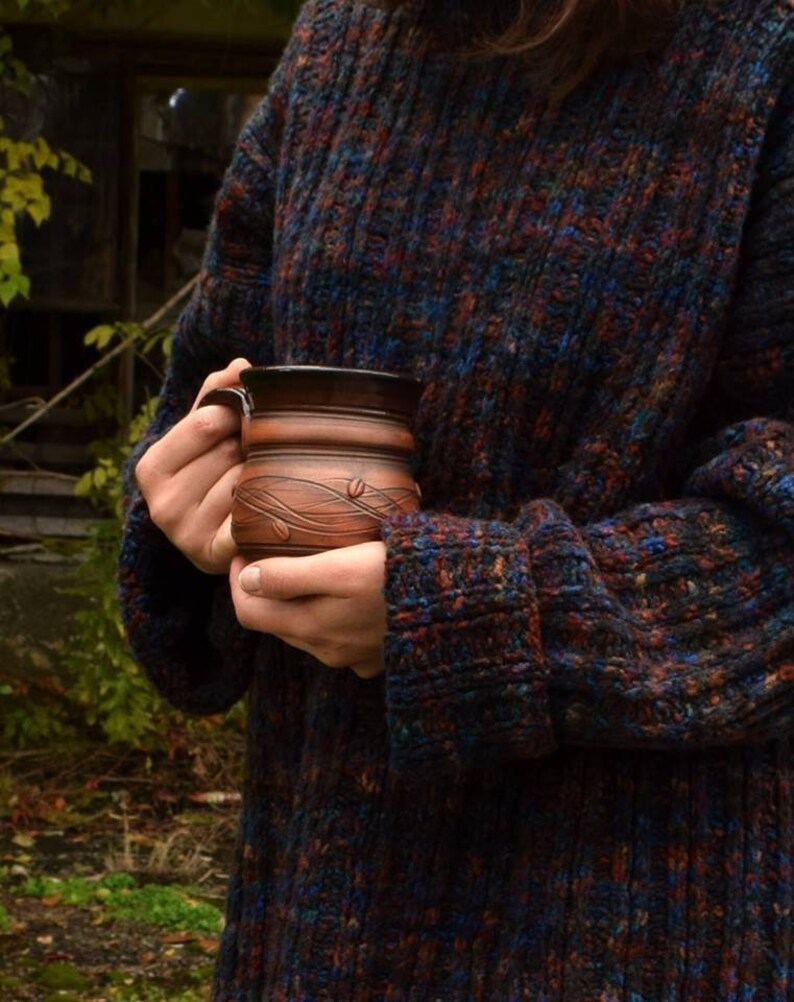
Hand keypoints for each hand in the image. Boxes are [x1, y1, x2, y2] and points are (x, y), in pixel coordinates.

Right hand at [135, 358, 250, 574]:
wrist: (218, 539)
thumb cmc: (213, 475)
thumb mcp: (204, 434)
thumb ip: (216, 395)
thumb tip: (239, 366)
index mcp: (151, 468)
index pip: (204, 423)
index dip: (234, 415)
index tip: (245, 419)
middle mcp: (161, 505)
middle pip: (227, 452)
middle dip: (249, 445)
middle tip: (256, 453)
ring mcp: (186, 536)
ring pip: (245, 482)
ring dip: (262, 475)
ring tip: (260, 481)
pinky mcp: (216, 556)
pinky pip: (252, 518)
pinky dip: (265, 507)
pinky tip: (268, 507)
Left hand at [229, 542, 387, 677]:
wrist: (459, 603)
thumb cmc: (398, 577)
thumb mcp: (341, 568)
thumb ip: (289, 576)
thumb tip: (246, 580)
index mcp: (311, 628)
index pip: (248, 613)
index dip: (236, 581)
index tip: (244, 550)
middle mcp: (327, 650)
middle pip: (276, 623)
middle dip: (265, 591)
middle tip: (270, 552)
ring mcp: (354, 658)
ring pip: (309, 631)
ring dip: (298, 603)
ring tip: (309, 567)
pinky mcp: (380, 656)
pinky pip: (342, 639)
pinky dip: (332, 617)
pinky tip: (347, 596)